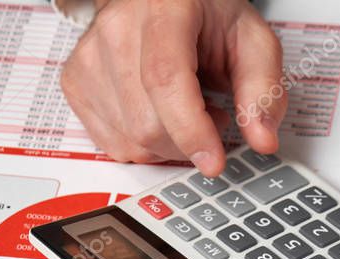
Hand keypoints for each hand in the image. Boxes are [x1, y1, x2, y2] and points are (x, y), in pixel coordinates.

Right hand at [61, 0, 285, 175]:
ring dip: (172, 144)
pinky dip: (147, 146)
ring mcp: (89, 58)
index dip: (190, 130)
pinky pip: (115, 144)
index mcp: (161, 11)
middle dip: (191, 141)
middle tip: (214, 113)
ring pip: (131, 140)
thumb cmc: (207, 16)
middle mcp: (115, 30)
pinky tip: (160, 116)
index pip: (165, 80)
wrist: (163, 0)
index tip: (214, 162)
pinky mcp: (76, 83)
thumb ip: (263, 89)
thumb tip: (262, 139)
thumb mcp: (253, 41)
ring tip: (188, 107)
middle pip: (147, 122)